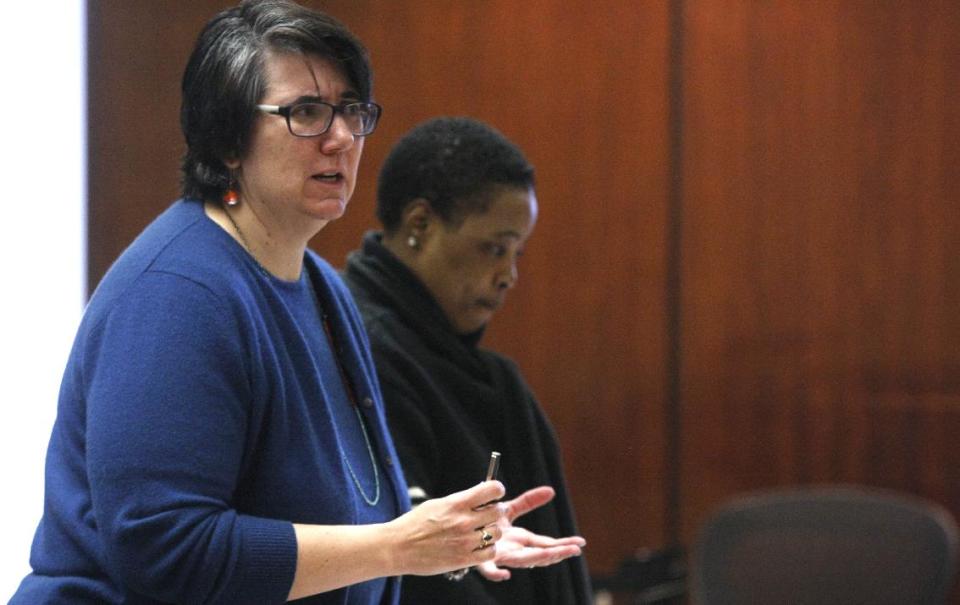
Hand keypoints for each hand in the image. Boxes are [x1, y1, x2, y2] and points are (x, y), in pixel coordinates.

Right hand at [389, 480, 506, 575]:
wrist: (398, 547)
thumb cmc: (415, 524)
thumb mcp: (437, 504)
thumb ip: (460, 501)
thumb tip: (481, 495)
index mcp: (456, 503)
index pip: (492, 490)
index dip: (497, 490)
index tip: (495, 494)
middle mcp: (463, 521)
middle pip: (498, 512)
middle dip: (495, 512)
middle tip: (487, 515)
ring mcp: (465, 541)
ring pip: (497, 533)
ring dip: (492, 532)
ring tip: (481, 533)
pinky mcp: (464, 559)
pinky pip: (490, 553)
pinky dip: (487, 550)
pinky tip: (478, 547)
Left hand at [476, 486, 585, 581]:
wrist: (460, 531)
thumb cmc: (485, 523)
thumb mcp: (508, 510)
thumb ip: (528, 502)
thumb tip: (551, 490)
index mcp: (521, 540)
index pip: (546, 544)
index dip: (563, 544)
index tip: (580, 543)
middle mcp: (513, 551)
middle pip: (539, 554)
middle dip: (557, 552)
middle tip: (574, 551)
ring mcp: (499, 556)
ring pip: (521, 561)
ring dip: (537, 559)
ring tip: (553, 555)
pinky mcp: (482, 560)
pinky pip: (489, 570)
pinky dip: (496, 574)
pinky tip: (505, 575)